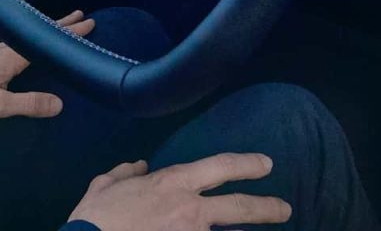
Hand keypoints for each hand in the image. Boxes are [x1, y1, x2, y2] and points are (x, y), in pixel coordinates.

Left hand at [0, 10, 94, 131]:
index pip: (43, 40)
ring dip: (42, 32)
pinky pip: (12, 45)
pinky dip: (27, 41)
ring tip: (57, 30)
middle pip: (34, 34)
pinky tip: (24, 49)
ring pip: (23, 38)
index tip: (89, 21)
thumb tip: (60, 103)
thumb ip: (27, 104)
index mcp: (7, 58)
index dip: (67, 32)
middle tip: (81, 16)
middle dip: (58, 26)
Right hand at [67, 154, 291, 230]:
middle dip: (267, 208)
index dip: (247, 163)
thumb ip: (125, 173)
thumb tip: (137, 166)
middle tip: (286, 209)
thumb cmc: (95, 218)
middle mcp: (190, 209)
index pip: (220, 166)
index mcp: (173, 183)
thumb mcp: (104, 186)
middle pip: (240, 207)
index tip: (266, 164)